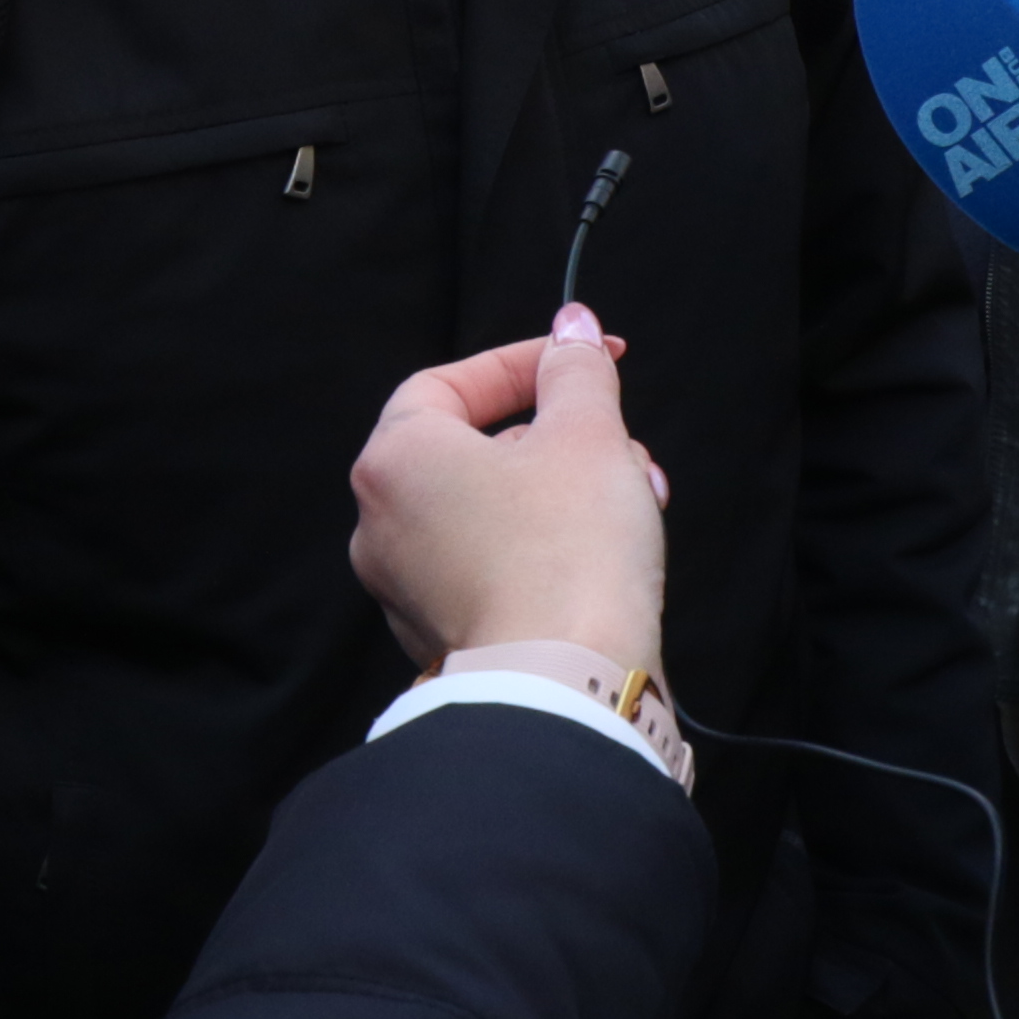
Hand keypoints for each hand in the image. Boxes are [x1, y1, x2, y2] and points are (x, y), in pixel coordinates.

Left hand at [348, 313, 665, 678]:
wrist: (568, 688)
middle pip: (475, 449)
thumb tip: (574, 330)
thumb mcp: (588, 434)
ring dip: (565, 493)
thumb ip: (578, 370)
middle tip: (621, 442)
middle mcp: (383, 525)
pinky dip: (548, 550)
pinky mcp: (446, 637)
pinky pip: (496, 568)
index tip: (587, 358)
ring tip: (635, 499)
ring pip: (493, 511)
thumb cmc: (569, 553)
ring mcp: (408, 589)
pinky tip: (610, 556)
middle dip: (560, 437)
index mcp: (396, 461)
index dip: (523, 363)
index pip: (449, 382)